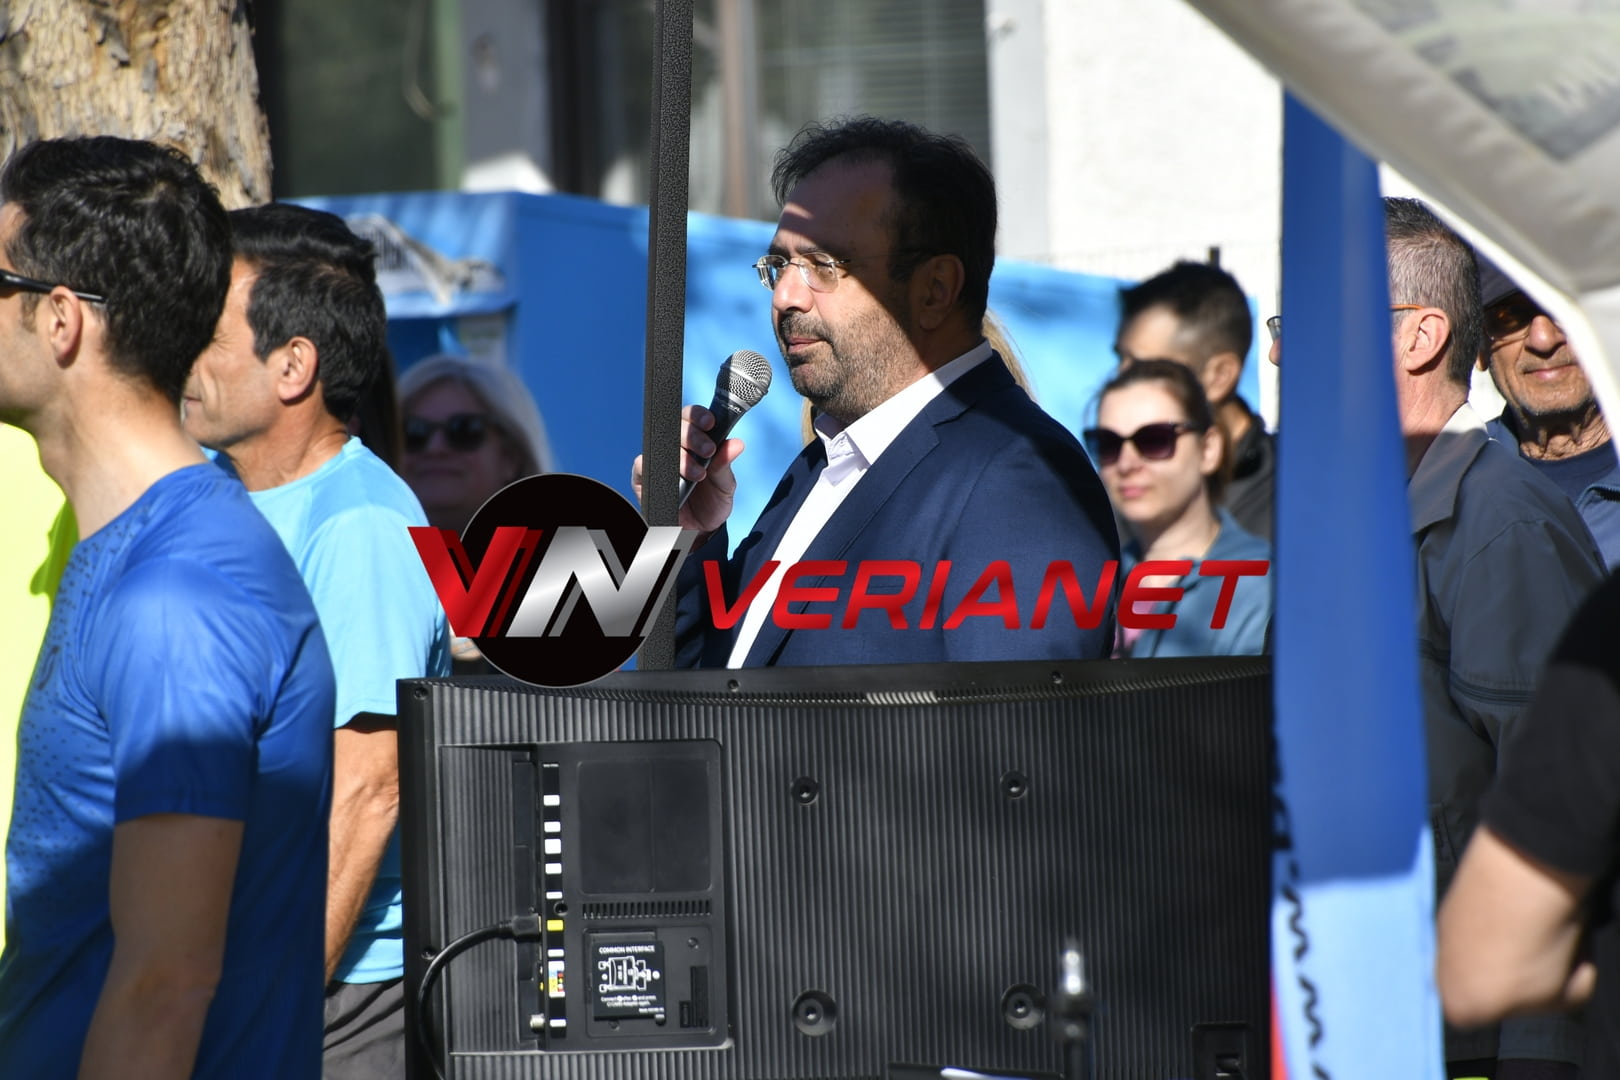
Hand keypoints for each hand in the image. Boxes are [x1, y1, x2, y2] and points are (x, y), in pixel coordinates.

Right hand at [631, 404, 744, 540]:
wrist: (699, 532)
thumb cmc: (711, 503)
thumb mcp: (724, 486)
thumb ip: (725, 464)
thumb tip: (737, 443)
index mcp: (697, 442)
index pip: (693, 418)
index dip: (699, 415)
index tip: (711, 423)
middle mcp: (676, 447)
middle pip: (676, 426)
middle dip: (693, 436)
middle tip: (708, 451)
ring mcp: (658, 460)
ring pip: (661, 443)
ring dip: (680, 456)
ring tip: (698, 474)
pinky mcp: (643, 477)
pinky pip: (642, 464)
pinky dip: (657, 467)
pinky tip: (675, 479)